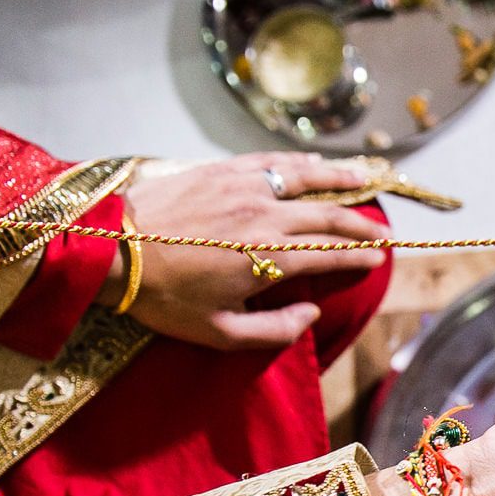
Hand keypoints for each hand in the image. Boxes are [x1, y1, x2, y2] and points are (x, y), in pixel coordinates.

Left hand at [117, 152, 390, 349]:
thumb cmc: (164, 298)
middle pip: (329, 216)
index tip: (379, 259)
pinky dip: (299, 163)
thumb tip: (310, 312)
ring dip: (340, 181)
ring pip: (306, 179)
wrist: (112, 248)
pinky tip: (313, 163)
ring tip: (363, 180)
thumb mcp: (220, 333)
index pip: (332, 254)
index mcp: (270, 259)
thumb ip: (275, 330)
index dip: (360, 257)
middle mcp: (267, 218)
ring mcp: (245, 189)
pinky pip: (271, 162)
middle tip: (382, 232)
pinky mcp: (221, 170)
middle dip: (362, 224)